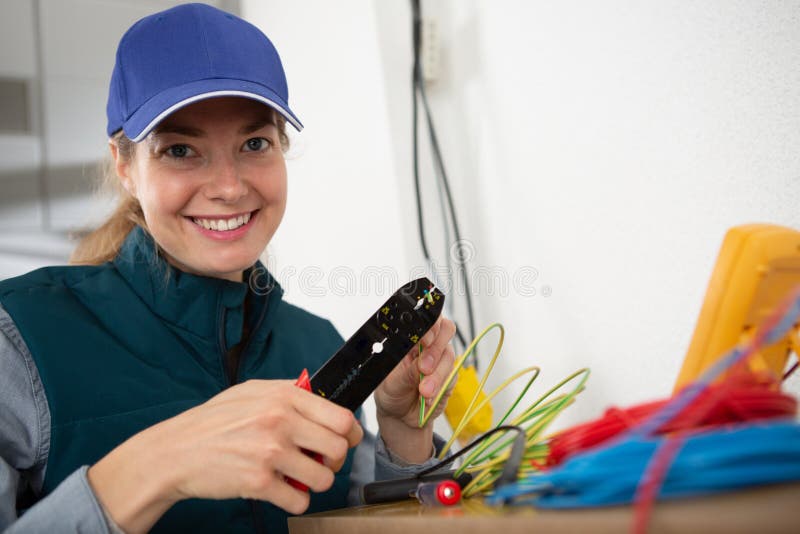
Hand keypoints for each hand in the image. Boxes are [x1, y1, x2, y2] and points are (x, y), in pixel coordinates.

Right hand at [88, 379, 362, 532]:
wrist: (176, 451)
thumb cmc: (213, 422)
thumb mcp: (252, 392)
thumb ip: (289, 393)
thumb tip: (322, 400)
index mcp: (283, 396)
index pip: (341, 416)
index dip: (350, 433)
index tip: (347, 440)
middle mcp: (280, 421)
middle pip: (339, 447)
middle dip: (334, 459)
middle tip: (320, 462)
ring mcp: (270, 452)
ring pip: (324, 477)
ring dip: (315, 481)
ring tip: (298, 477)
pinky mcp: (258, 482)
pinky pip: (299, 500)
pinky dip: (295, 500)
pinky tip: (281, 490)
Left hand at [374, 316, 456, 461]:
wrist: (401, 417)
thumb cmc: (392, 392)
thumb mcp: (391, 382)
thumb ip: (406, 372)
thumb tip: (420, 364)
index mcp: (410, 339)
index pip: (424, 321)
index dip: (429, 326)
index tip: (424, 341)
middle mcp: (427, 345)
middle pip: (445, 329)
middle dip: (435, 349)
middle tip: (424, 368)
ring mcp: (440, 359)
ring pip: (449, 355)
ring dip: (437, 375)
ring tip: (424, 391)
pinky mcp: (450, 376)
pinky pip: (452, 375)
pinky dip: (441, 387)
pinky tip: (429, 398)